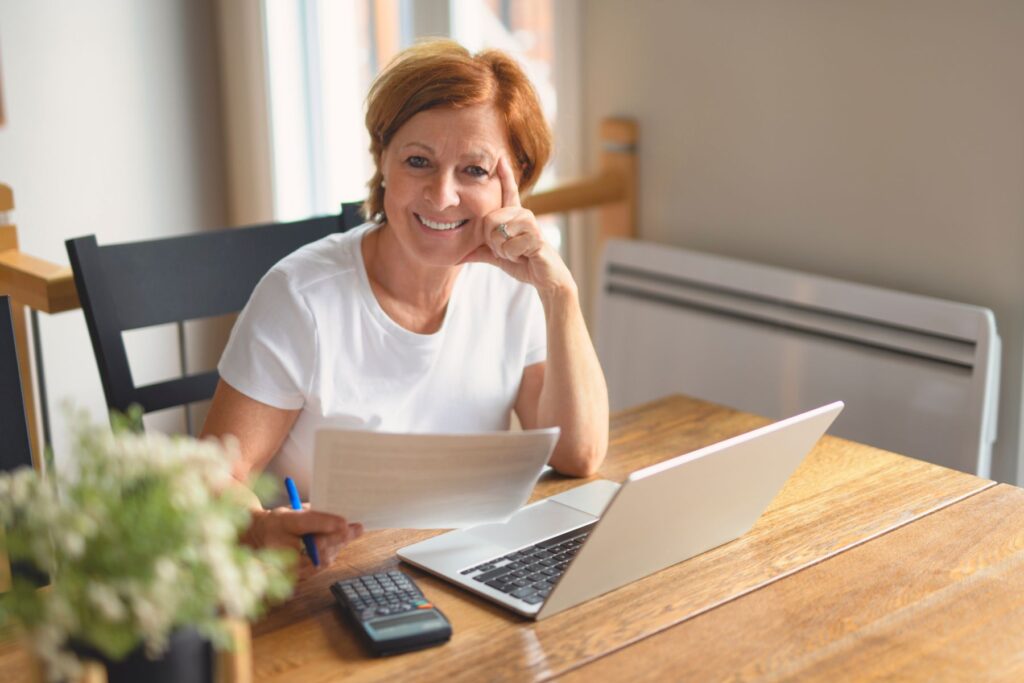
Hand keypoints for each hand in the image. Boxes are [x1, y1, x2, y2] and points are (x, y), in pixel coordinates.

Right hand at [246, 505, 362, 577]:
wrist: (255, 541)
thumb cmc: (278, 522)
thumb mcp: (291, 510)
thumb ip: (313, 514)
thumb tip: (341, 517)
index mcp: (280, 524)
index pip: (304, 523)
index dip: (325, 523)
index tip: (344, 522)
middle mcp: (281, 546)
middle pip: (316, 545)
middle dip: (340, 537)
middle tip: (357, 529)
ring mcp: (285, 565)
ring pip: (321, 559)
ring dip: (339, 546)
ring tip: (352, 533)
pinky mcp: (292, 577)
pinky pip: (318, 567)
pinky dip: (330, 555)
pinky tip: (338, 545)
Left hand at [461, 157, 575, 296]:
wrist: (546, 278)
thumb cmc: (525, 263)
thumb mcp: (498, 256)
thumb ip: (481, 251)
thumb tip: (459, 255)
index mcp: (514, 216)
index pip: (509, 191)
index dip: (504, 175)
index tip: (500, 157)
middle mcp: (523, 215)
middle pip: (489, 220)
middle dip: (492, 242)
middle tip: (508, 250)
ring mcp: (531, 224)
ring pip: (498, 234)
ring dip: (504, 251)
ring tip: (518, 253)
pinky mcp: (537, 236)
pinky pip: (510, 246)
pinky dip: (513, 256)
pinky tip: (525, 257)